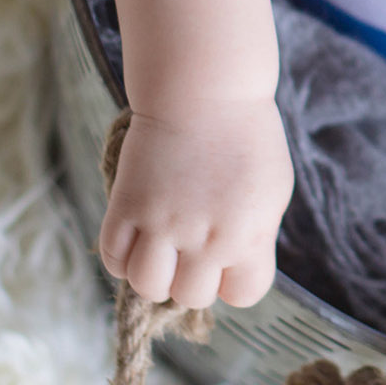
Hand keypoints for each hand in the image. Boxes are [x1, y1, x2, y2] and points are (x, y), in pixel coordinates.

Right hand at [97, 96, 294, 309]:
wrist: (207, 88)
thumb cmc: (246, 135)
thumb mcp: (272, 189)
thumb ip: (255, 235)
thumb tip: (233, 269)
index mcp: (251, 233)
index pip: (245, 294)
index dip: (233, 281)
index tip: (226, 259)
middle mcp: (209, 237)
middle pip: (192, 296)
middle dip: (190, 277)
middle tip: (189, 246)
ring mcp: (165, 223)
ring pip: (148, 287)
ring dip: (153, 273)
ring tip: (159, 247)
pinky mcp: (128, 205)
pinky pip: (113, 258)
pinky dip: (122, 257)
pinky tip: (135, 237)